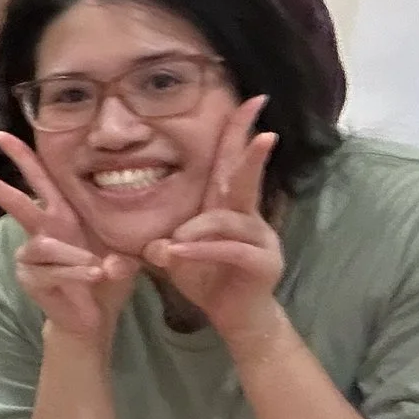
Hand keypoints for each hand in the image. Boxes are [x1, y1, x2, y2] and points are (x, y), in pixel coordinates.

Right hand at [0, 132, 138, 343]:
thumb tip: (111, 262)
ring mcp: (32, 255)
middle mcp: (43, 230)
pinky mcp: (30, 277)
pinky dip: (77, 273)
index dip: (22, 156)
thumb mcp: (125, 255)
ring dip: (76, 257)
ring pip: (45, 244)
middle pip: (16, 202)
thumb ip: (123, 254)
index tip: (0, 134)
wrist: (95, 317)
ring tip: (98, 271)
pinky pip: (52, 269)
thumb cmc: (107, 278)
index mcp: (63, 215)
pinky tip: (93, 278)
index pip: (41, 179)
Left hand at [143, 94, 284, 346]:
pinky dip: (201, 250)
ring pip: (228, 219)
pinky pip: (229, 249)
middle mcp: (248, 217)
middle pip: (245, 178)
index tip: (251, 99)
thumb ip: (166, 241)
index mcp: (226, 207)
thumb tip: (155, 244)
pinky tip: (179, 254)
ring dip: (196, 230)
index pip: (230, 162)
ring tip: (172, 246)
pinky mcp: (263, 263)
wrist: (237, 319)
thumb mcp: (178, 254)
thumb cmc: (207, 279)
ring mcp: (260, 239)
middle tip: (264, 130)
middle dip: (252, 152)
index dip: (239, 132)